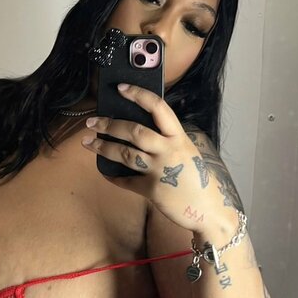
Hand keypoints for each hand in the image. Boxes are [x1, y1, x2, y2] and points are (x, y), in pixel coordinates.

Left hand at [80, 83, 231, 233]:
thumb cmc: (196, 179)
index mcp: (179, 137)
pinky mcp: (152, 190)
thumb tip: (136, 130)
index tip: (121, 88)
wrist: (209, 209)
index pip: (158, 108)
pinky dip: (113, 176)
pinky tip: (104, 171)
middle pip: (134, 131)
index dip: (139, 95)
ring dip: (103, 147)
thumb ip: (167, 141)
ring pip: (125, 154)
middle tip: (92, 121)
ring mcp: (160, 170)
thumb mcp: (186, 152)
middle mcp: (169, 150)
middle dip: (109, 125)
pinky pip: (125, 181)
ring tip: (88, 142)